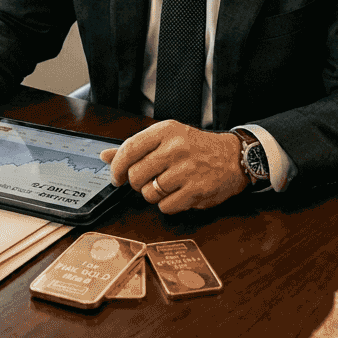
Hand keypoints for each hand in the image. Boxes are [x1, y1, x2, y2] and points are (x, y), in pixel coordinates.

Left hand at [99, 121, 248, 213]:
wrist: (233, 157)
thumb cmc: (196, 148)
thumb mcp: (167, 138)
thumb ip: (136, 148)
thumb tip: (105, 156)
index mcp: (166, 131)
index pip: (129, 149)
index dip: (116, 167)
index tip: (115, 177)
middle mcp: (176, 148)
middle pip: (135, 175)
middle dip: (137, 183)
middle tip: (148, 180)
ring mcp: (187, 170)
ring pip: (148, 194)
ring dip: (153, 195)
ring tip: (167, 186)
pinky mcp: (196, 190)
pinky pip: (165, 206)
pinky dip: (167, 205)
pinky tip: (178, 194)